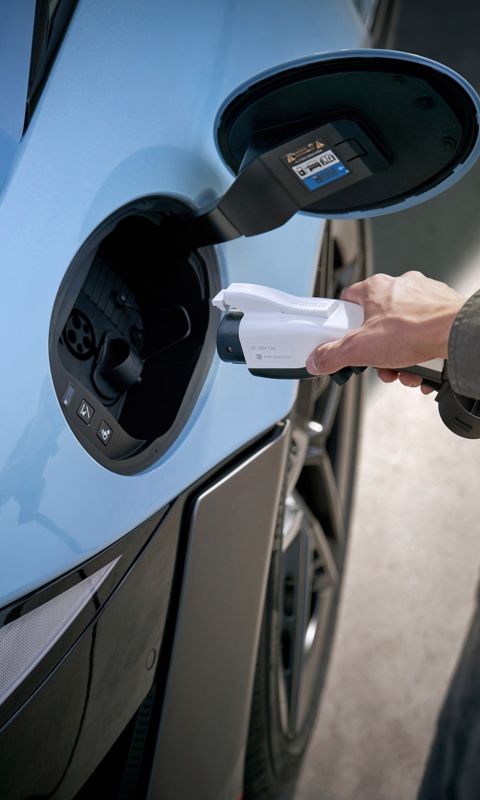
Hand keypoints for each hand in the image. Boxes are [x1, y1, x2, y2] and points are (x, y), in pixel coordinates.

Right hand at [305, 271, 464, 390]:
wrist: (458, 334)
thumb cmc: (417, 329)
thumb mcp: (360, 348)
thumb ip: (333, 354)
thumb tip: (316, 360)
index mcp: (376, 288)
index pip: (348, 300)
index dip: (342, 323)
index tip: (342, 340)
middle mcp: (401, 288)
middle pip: (376, 324)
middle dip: (376, 351)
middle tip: (378, 364)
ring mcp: (424, 299)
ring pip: (402, 334)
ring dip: (399, 358)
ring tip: (403, 370)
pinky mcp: (442, 312)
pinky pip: (424, 337)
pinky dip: (420, 356)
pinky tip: (421, 368)